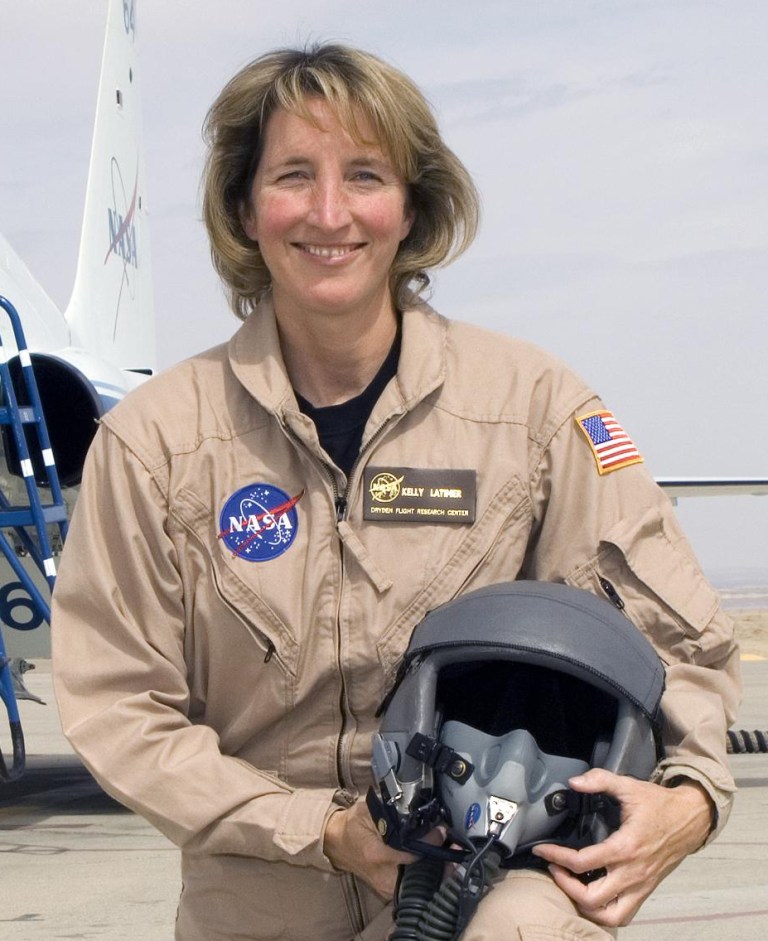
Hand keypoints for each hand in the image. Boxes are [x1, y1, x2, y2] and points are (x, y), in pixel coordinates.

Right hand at [323, 799, 443, 898]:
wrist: (336, 844)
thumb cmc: (353, 825)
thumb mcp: (369, 812)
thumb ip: (392, 813)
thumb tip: (418, 812)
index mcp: (378, 854)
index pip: (414, 852)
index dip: (432, 841)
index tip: (443, 830)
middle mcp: (384, 877)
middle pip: (422, 874)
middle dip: (442, 860)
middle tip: (454, 845)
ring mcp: (387, 889)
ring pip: (421, 883)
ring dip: (438, 869)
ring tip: (449, 851)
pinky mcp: (390, 892)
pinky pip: (415, 886)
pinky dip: (428, 875)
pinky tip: (437, 862)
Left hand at [531, 769, 711, 927]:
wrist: (691, 819)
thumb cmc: (659, 804)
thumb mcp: (629, 786)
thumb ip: (600, 780)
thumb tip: (574, 782)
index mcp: (625, 847)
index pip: (584, 862)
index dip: (557, 857)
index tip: (543, 850)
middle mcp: (633, 872)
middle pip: (592, 897)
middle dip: (566, 886)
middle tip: (554, 868)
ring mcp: (641, 885)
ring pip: (609, 915)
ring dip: (585, 905)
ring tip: (570, 886)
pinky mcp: (646, 891)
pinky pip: (625, 915)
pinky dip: (605, 913)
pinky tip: (592, 898)